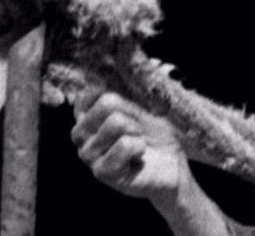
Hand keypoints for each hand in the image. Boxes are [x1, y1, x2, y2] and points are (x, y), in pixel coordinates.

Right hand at [70, 89, 187, 206]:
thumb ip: (119, 97)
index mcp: (87, 116)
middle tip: (138, 132)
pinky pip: (123, 144)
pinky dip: (139, 147)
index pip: (92, 91)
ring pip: (115, 123)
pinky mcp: (101, 172)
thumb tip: (100, 83)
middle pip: (107, 103)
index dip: (120, 96)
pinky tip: (138, 159)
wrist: (172, 166)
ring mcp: (88, 154)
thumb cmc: (156, 135)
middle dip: (133, 115)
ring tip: (138, 145)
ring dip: (137, 132)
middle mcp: (81, 134)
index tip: (132, 111)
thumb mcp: (140, 110)